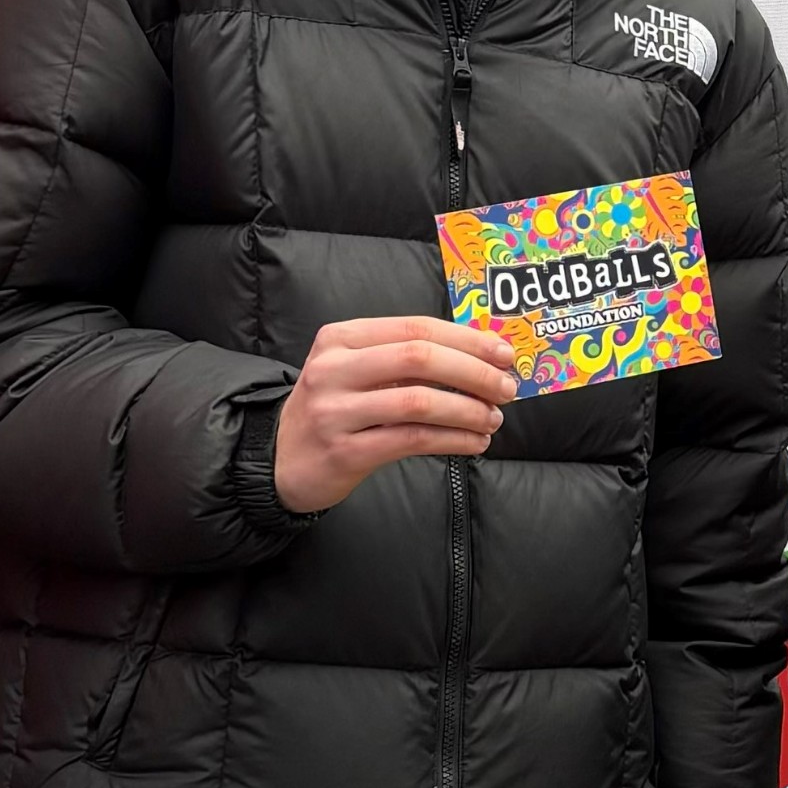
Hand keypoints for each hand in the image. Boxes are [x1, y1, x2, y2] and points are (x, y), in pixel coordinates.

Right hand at [273, 315, 518, 514]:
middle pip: (419, 358)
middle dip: (474, 372)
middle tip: (507, 388)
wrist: (281, 459)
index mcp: (341, 338)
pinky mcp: (344, 452)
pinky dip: (453, 439)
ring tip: (493, 418)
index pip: (415, 327)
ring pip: (419, 402)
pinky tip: (474, 441)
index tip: (504, 354)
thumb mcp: (356, 370)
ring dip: (468, 410)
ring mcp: (335, 411)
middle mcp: (333, 369)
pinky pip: (412, 440)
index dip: (467, 339)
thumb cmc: (334, 410)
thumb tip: (481, 356)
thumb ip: (404, 358)